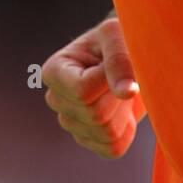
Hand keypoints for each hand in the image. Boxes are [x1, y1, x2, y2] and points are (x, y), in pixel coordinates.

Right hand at [41, 16, 146, 159]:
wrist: (129, 56)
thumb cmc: (118, 38)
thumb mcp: (117, 34)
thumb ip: (119, 59)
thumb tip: (126, 92)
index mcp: (54, 72)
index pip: (82, 93)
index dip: (108, 80)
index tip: (113, 61)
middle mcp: (56, 99)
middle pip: (95, 115)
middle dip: (118, 96)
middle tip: (120, 77)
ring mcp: (70, 123)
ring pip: (106, 133)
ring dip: (124, 111)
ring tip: (120, 91)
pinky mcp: (89, 140)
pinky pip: (113, 148)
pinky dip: (127, 130)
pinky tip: (123, 111)